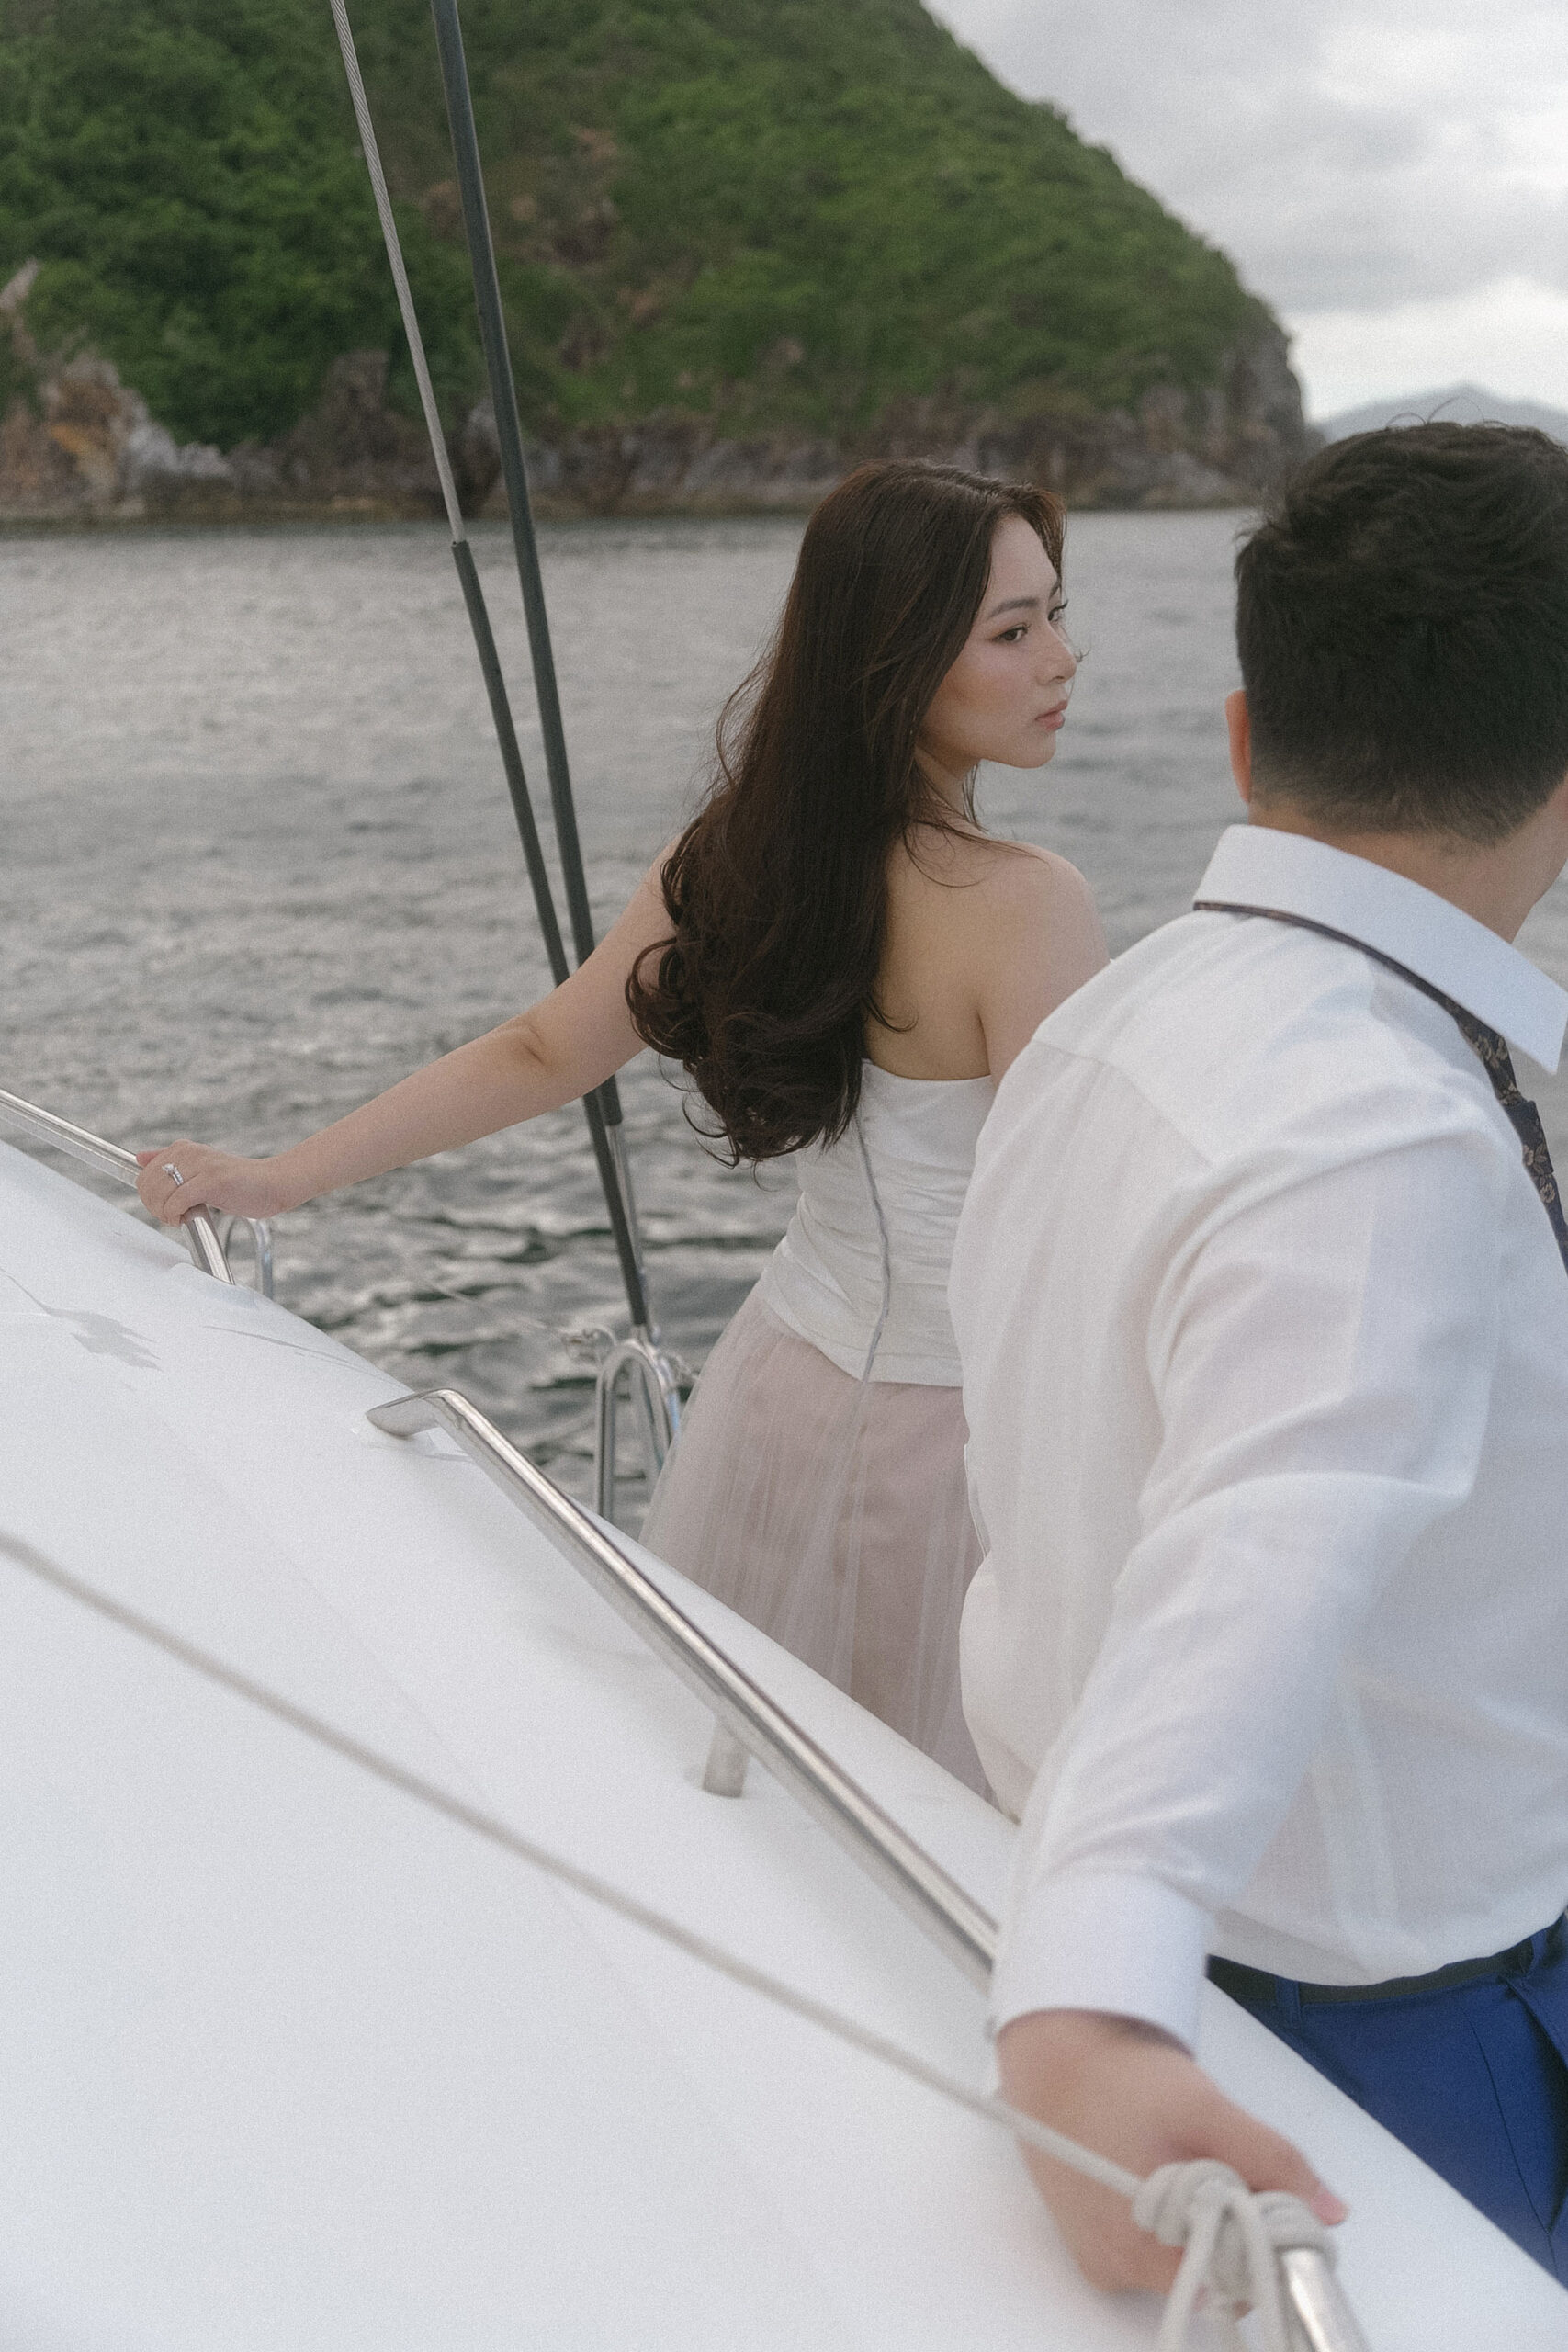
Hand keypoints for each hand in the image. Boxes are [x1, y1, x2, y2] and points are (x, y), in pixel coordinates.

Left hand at [134, 1142, 300, 1224]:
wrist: (272, 1184)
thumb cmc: (239, 1182)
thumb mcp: (200, 1168)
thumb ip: (169, 1161)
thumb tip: (140, 1158)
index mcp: (185, 1148)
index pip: (145, 1173)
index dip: (148, 1196)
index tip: (163, 1208)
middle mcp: (191, 1152)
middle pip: (149, 1182)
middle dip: (153, 1206)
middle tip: (169, 1216)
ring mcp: (203, 1165)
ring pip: (161, 1192)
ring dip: (164, 1212)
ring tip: (177, 1218)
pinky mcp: (213, 1181)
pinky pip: (178, 1200)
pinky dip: (176, 1214)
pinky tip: (184, 1218)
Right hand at [997, 2009, 1346, 2292]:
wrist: (1053, 2053)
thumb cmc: (1122, 2078)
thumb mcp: (1203, 2108)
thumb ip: (1269, 2159)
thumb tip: (1332, 2213)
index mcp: (1142, 2252)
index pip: (1235, 2280)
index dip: (1267, 2241)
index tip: (1271, 2196)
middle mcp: (1118, 2273)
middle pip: (1211, 2273)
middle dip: (1234, 2224)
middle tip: (1225, 2161)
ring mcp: (1101, 2261)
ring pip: (1185, 2259)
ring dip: (1205, 2218)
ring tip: (1189, 2156)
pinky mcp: (1092, 2244)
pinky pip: (1154, 2249)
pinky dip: (1173, 2217)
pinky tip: (1162, 2168)